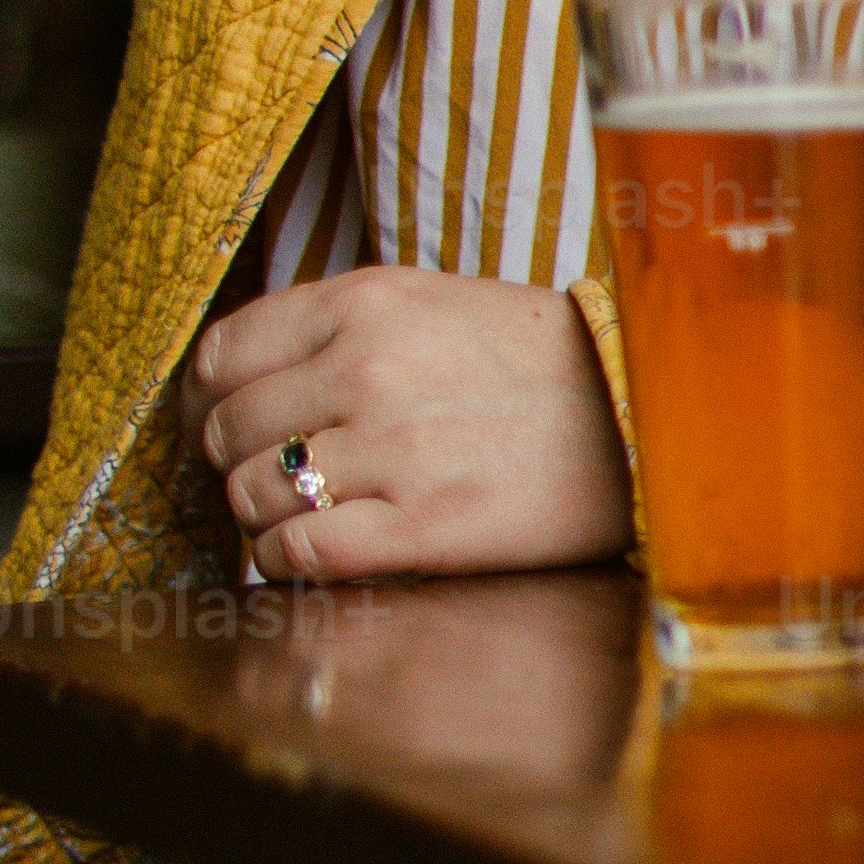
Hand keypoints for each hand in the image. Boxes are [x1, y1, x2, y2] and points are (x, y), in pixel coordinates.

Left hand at [185, 270, 630, 584]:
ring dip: (264, 515)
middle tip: (280, 475)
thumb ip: (336, 331)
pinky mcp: (424, 526)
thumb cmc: (540, 366)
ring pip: (250, 495)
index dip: (212, 400)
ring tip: (309, 513)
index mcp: (368, 303)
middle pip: (226, 433)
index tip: (233, 422)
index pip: (221, 358)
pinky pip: (296, 552)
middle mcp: (370, 369)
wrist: (651, 415)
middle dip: (238, 461)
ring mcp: (396, 449)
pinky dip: (288, 560)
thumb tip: (232, 389)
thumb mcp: (434, 305)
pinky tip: (320, 552)